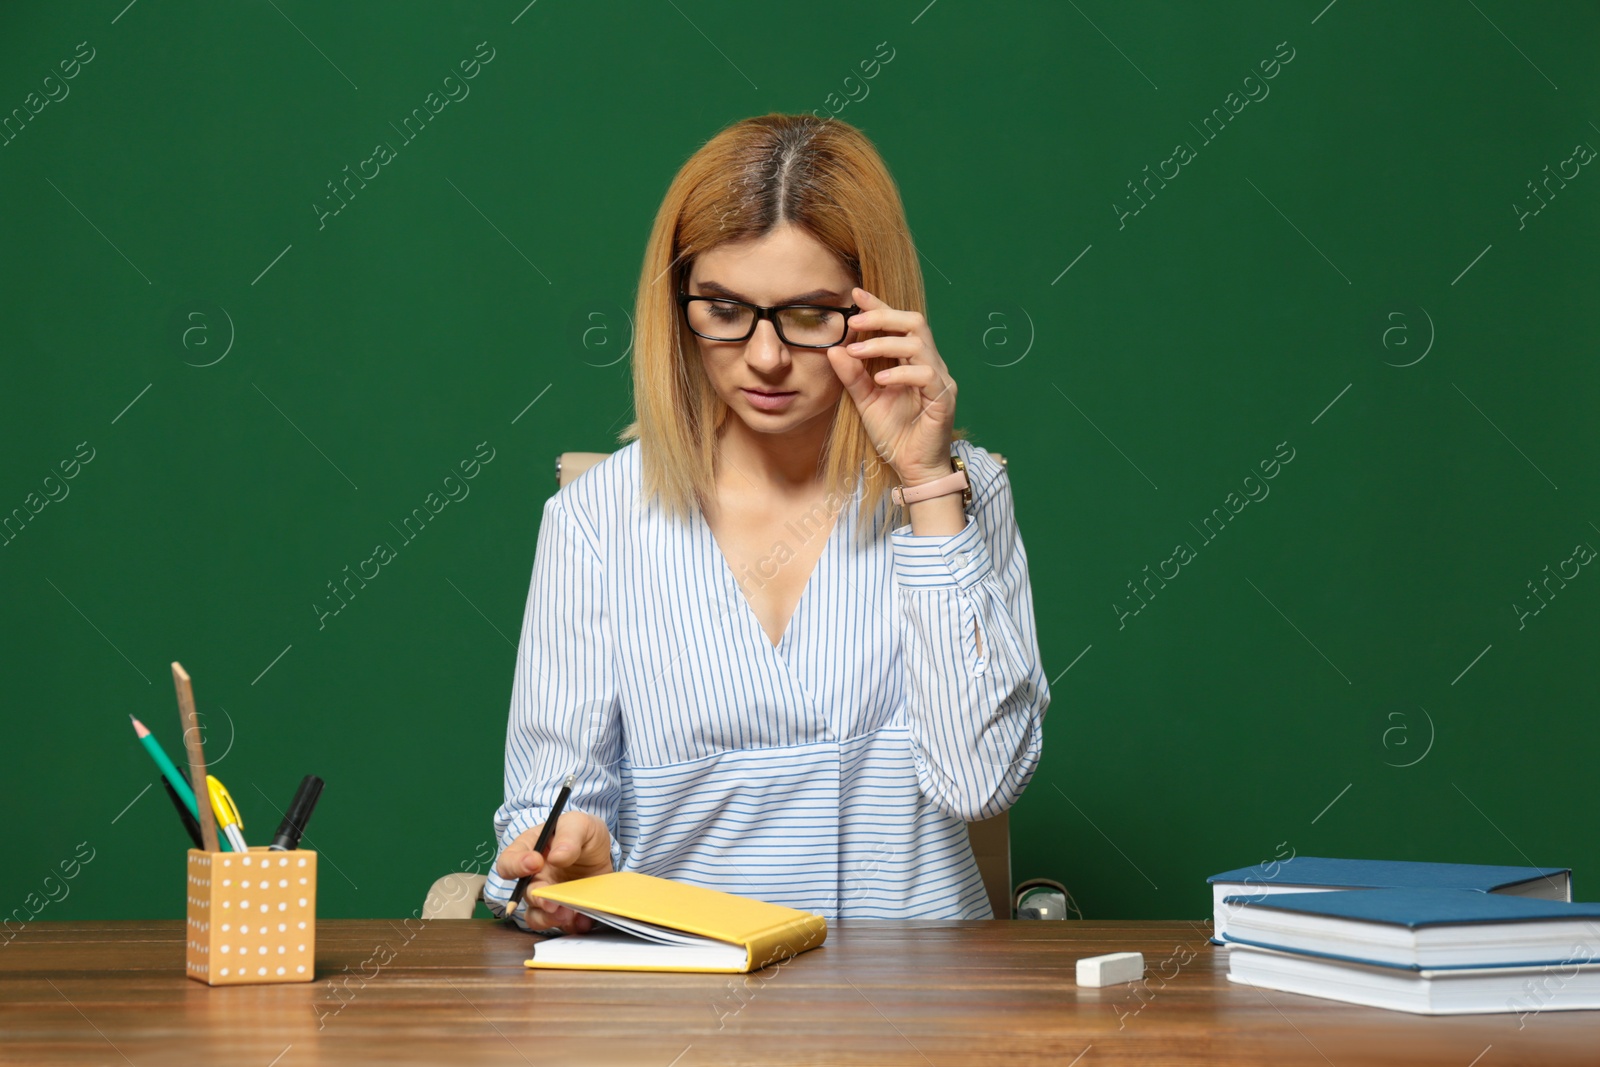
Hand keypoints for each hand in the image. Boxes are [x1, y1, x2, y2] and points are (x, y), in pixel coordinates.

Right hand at [494, 811, 612, 932]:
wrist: (601, 851)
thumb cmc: (581, 833)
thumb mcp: (578, 824)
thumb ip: (568, 836)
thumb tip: (557, 856)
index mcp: (528, 852)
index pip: (508, 862)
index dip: (516, 866)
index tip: (535, 862)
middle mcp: (534, 878)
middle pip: (524, 894)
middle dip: (538, 899)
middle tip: (552, 901)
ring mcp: (548, 896)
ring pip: (536, 915)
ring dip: (549, 918)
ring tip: (567, 914)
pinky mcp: (565, 910)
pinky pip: (562, 924)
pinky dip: (571, 925)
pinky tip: (583, 920)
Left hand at [825, 286, 955, 485]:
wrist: (914, 469)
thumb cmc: (895, 435)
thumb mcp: (866, 402)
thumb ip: (852, 377)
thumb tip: (834, 349)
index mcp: (912, 362)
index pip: (899, 324)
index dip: (879, 307)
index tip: (855, 296)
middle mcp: (930, 364)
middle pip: (915, 322)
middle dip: (883, 316)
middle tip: (854, 321)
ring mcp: (940, 380)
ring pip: (919, 344)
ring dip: (885, 343)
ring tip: (858, 351)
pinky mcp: (943, 398)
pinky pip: (926, 374)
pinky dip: (900, 373)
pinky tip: (880, 379)